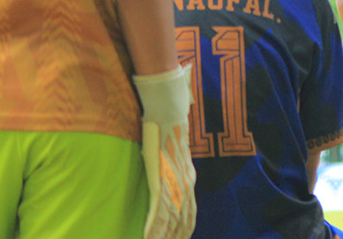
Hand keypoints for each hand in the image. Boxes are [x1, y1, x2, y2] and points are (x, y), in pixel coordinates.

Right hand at [133, 64, 197, 238]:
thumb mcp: (170, 154)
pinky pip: (158, 211)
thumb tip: (160, 171)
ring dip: (164, 237)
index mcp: (187, 178)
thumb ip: (167, 166)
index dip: (184, 228)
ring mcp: (174, 184)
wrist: (168, 115)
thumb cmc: (166, 131)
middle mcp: (185, 184)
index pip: (189, 210)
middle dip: (176, 236)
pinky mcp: (161, 181)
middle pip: (183, 220)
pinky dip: (153, 228)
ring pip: (172, 220)